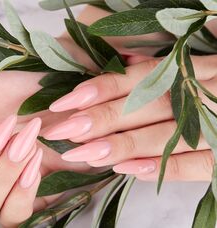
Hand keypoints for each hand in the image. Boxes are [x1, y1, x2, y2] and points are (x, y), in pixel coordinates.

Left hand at [41, 55, 216, 181]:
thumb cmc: (199, 89)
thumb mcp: (183, 71)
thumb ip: (153, 70)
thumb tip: (121, 62)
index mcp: (187, 71)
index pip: (138, 78)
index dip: (99, 89)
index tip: (64, 103)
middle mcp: (199, 96)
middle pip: (145, 107)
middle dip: (100, 119)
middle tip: (62, 132)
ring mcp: (214, 127)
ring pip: (164, 137)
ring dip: (120, 146)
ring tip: (82, 153)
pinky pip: (195, 166)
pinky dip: (160, 169)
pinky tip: (125, 170)